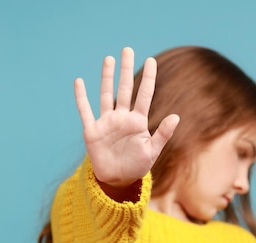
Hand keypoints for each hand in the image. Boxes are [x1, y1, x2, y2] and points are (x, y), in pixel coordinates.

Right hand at [74, 47, 179, 187]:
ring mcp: (107, 122)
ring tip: (109, 59)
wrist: (117, 180)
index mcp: (138, 122)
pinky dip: (81, 97)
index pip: (144, 95)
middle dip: (126, 69)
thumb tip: (176, 116)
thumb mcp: (152, 151)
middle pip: (124, 89)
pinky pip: (85, 111)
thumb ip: (163, 134)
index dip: (148, 78)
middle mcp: (122, 118)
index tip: (151, 61)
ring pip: (106, 95)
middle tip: (128, 50)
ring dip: (106, 77)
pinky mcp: (92, 131)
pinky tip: (79, 82)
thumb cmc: (137, 166)